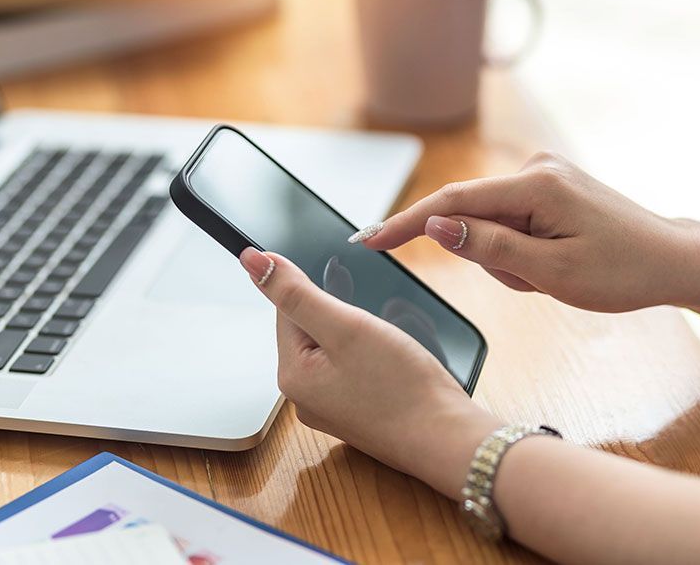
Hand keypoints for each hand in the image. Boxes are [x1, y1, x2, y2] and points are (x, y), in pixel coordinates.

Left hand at [238, 247, 499, 498]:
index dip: (326, 294)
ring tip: (395, 350)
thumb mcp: (346, 328)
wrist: (447, 440)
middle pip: (315, 328)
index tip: (357, 303)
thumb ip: (296, 293)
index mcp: (292, 376)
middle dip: (351, 316)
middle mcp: (304, 397)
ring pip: (340, 346)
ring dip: (367, 335)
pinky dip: (379, 357)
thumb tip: (252, 261)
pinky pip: (358, 368)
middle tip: (382, 334)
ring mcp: (331, 408)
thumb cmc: (402, 388)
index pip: (289, 309)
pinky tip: (400, 366)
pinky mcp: (358, 412)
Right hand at [361, 151, 688, 312]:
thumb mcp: (551, 273)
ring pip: (491, 225)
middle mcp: (536, 168)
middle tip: (538, 281)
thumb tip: (436, 226)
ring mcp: (543, 174)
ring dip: (510, 259)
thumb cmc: (622, 272)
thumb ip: (488, 247)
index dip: (406, 222)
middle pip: (473, 217)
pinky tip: (557, 260)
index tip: (367, 239)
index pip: (452, 201)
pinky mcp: (548, 185)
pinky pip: (510, 222)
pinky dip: (522, 250)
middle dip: (491, 258)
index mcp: (537, 185)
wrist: (671, 261)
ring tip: (554, 273)